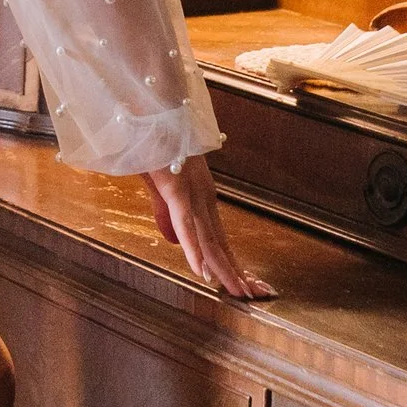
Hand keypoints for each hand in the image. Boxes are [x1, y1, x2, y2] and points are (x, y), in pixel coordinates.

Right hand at [145, 155, 271, 300]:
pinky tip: (202, 271)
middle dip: (237, 272)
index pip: (219, 239)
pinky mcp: (176, 187)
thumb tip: (172, 239)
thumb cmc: (154, 141)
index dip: (232, 264)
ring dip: (223, 268)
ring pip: (209, 239)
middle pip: (221, 244)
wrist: (149, 110)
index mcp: (200, 198)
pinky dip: (194, 249)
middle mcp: (202, 198)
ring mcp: (191, 193)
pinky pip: (185, 223)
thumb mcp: (159, 184)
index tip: (247, 285)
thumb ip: (165, 212)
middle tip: (257, 296)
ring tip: (238, 292)